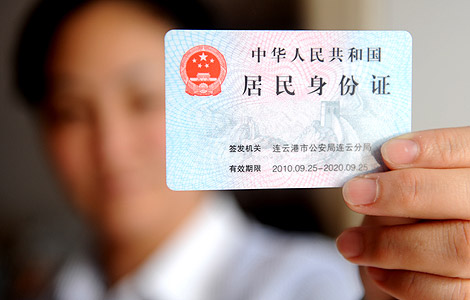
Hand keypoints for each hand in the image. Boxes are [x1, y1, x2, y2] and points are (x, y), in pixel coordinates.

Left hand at [336, 127, 469, 299]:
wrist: (419, 262)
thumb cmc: (412, 215)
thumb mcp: (405, 186)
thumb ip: (399, 179)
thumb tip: (368, 181)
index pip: (465, 149)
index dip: (432, 149)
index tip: (388, 152)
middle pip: (464, 198)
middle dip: (403, 194)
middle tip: (355, 194)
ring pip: (455, 248)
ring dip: (389, 245)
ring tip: (350, 243)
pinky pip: (446, 292)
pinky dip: (402, 281)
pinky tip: (375, 268)